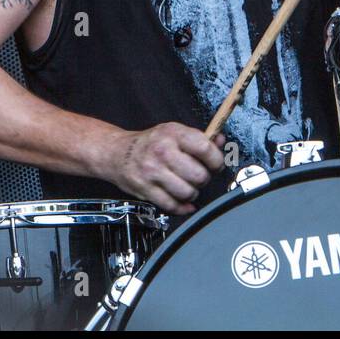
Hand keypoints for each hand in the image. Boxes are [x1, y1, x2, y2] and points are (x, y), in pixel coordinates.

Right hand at [105, 123, 225, 214]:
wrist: (118, 153)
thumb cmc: (150, 143)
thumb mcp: (173, 132)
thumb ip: (199, 138)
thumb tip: (221, 141)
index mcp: (173, 133)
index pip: (205, 148)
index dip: (216, 160)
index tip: (215, 164)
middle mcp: (163, 151)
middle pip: (198, 175)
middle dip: (203, 179)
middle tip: (199, 176)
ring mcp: (153, 172)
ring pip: (187, 192)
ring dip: (192, 193)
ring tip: (188, 186)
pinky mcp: (145, 189)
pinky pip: (172, 205)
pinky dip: (181, 206)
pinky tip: (182, 200)